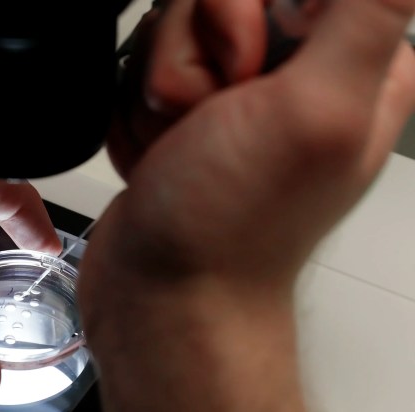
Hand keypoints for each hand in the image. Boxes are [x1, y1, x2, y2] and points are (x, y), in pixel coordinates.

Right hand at [79, 0, 414, 411]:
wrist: (162, 291)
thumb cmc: (231, 225)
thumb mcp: (318, 109)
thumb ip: (367, 14)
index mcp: (350, 63)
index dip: (245, 12)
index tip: (246, 67)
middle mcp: (291, 75)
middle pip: (216, 0)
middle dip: (193, 60)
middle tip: (211, 119)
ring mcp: (227, 98)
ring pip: (167, 36)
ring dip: (156, 97)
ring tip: (179, 150)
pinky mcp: (178, 118)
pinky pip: (136, 77)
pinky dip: (135, 119)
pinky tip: (157, 159)